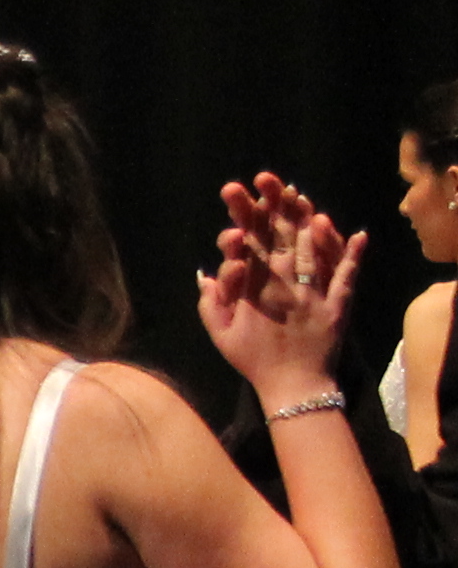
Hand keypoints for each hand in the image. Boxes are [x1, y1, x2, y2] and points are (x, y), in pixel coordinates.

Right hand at [203, 172, 361, 394]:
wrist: (294, 387)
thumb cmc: (253, 360)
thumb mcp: (221, 334)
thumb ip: (212, 301)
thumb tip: (207, 271)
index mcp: (253, 290)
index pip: (247, 244)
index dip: (244, 216)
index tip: (239, 192)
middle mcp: (283, 284)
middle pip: (277, 238)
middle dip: (271, 207)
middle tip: (267, 179)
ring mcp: (312, 292)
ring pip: (310, 249)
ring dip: (306, 220)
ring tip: (300, 195)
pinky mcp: (337, 304)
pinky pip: (346, 277)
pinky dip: (353, 256)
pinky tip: (359, 233)